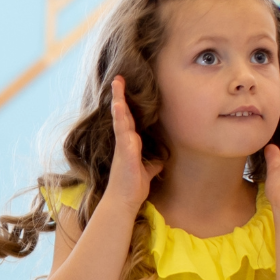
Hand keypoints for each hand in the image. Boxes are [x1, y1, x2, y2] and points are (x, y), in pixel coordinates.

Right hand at [104, 75, 162, 208]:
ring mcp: (123, 144)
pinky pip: (121, 129)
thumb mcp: (149, 171)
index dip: (128, 105)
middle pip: (122, 113)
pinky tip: (119, 105)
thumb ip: (154, 161)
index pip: (129, 119)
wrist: (124, 200)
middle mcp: (125, 141)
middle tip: (118, 78)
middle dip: (120, 95)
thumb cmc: (134, 187)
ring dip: (118, 99)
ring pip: (120, 117)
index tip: (125, 90)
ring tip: (117, 83)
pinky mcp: (124, 150)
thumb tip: (162, 158)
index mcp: (131, 144)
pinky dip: (120, 116)